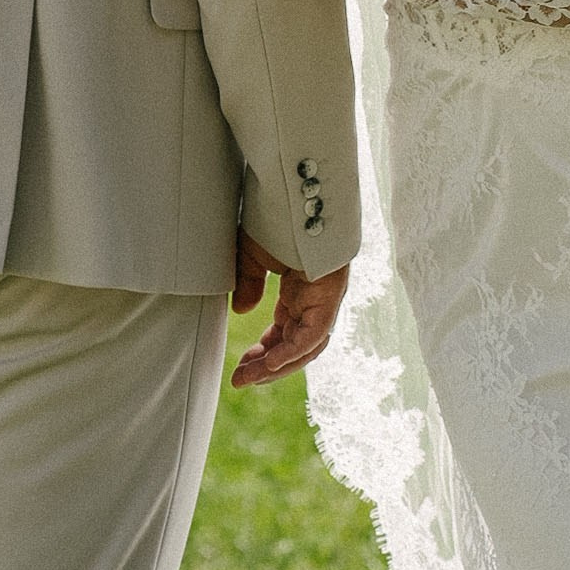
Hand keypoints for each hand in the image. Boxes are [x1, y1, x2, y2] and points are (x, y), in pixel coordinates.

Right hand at [230, 227, 351, 388]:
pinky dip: (291, 351)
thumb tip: (243, 311)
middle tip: (240, 381)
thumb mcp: (252, 254)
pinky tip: (269, 364)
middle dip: (266, 367)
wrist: (297, 188)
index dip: (263, 354)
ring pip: (306, 347)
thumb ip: (247, 282)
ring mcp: (325, 298)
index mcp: (300, 292)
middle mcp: (315, 300)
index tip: (240, 371)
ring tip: (248, 378)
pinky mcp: (330, 295)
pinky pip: (313, 334)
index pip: (285, 334)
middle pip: (296, 347)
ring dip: (277, 366)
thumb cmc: (277, 214)